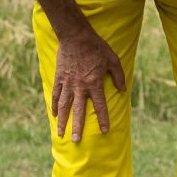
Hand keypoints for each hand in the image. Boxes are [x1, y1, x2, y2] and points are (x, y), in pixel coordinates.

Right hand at [48, 26, 125, 143]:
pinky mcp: (59, 77)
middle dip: (78, 127)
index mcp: (94, 83)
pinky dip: (54, 105)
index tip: (104, 131)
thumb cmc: (96, 47)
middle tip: (76, 141)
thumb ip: (118, 76)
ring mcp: (68, 83)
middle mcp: (80, 86)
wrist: (75, 35)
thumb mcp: (112, 60)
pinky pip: (55, 94)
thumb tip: (123, 89)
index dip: (103, 119)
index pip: (100, 106)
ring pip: (64, 106)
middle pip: (78, 111)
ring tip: (60, 133)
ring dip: (62, 121)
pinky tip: (54, 114)